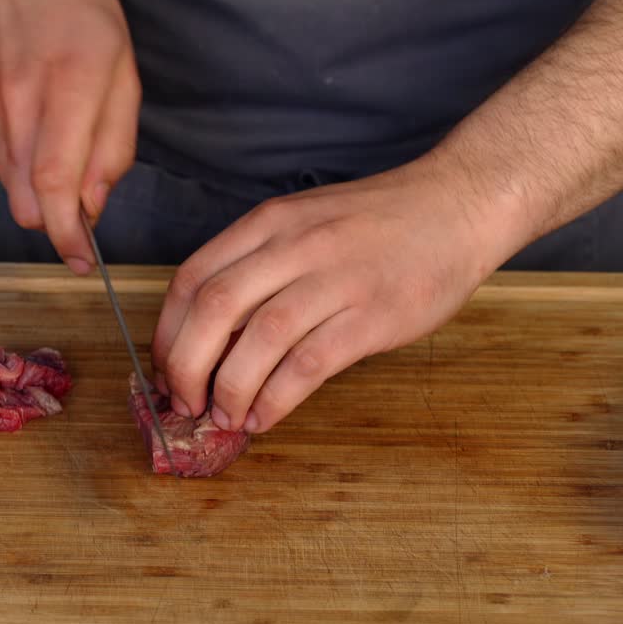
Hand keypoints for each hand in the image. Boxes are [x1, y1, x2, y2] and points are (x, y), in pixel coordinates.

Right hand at [0, 0, 139, 273]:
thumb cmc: (79, 18)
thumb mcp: (123, 75)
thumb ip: (114, 146)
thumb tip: (93, 204)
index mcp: (68, 87)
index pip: (57, 184)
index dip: (68, 234)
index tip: (81, 260)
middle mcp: (17, 102)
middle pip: (29, 202)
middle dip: (57, 220)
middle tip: (81, 205)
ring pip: (12, 189)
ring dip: (39, 190)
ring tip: (58, 144)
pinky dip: (19, 163)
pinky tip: (31, 125)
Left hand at [151, 158, 526, 433]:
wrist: (458, 205)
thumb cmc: (379, 223)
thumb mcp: (305, 224)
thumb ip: (260, 265)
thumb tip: (215, 333)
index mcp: (268, 224)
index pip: (192, 279)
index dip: (168, 333)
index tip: (164, 370)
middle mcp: (293, 247)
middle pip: (213, 309)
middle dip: (185, 367)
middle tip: (184, 402)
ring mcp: (334, 280)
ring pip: (257, 340)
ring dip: (229, 389)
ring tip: (224, 417)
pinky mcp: (371, 316)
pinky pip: (307, 365)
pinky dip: (276, 399)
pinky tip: (264, 417)